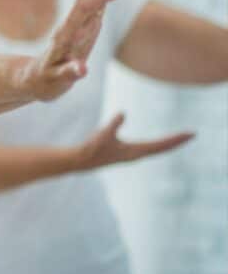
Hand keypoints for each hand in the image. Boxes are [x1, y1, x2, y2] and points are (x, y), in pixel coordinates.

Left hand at [18, 0, 130, 100]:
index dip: (98, 0)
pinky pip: (94, 6)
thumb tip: (82, 69)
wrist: (36, 77)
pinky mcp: (82, 27)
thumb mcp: (57, 80)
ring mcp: (77, 25)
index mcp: (65, 36)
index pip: (81, 12)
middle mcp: (70, 26)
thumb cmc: (47, 81)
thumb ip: (69, 73)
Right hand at [77, 112, 193, 170]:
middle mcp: (137, 154)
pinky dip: (158, 144)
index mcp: (135, 151)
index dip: (176, 139)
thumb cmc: (92, 148)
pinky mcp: (127, 153)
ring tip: (179, 138)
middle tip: (192, 134)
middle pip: (163, 148)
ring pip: (157, 149)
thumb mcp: (104, 133)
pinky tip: (157, 144)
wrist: (81, 160)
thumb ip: (115, 123)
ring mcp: (132, 155)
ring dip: (168, 143)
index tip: (191, 134)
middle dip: (177, 141)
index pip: (161, 145)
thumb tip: (124, 112)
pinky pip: (149, 148)